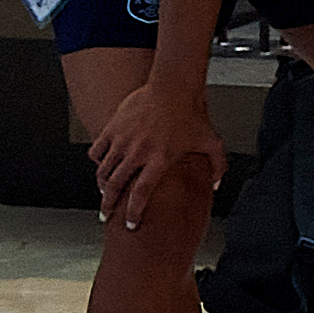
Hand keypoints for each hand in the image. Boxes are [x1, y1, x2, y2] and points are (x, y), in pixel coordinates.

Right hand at [87, 81, 224, 230]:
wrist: (173, 87)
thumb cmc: (191, 114)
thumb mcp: (211, 142)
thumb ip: (217, 166)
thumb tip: (216, 185)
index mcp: (159, 160)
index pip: (141, 194)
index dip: (133, 213)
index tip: (130, 225)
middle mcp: (138, 153)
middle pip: (115, 187)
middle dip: (109, 205)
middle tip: (106, 214)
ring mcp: (122, 141)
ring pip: (103, 171)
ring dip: (102, 185)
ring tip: (105, 192)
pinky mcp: (111, 129)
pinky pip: (97, 151)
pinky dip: (98, 161)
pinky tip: (102, 165)